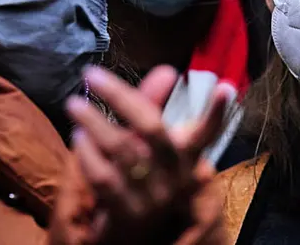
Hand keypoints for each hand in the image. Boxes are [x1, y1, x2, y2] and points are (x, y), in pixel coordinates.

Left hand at [65, 65, 230, 242]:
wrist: (132, 237)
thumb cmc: (143, 179)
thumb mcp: (151, 143)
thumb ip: (153, 105)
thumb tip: (167, 71)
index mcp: (186, 156)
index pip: (207, 133)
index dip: (217, 112)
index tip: (225, 87)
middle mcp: (174, 174)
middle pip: (152, 128)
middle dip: (121, 97)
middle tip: (92, 75)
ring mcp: (151, 194)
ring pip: (124, 150)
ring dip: (95, 122)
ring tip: (74, 104)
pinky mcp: (125, 212)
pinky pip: (104, 178)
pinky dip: (88, 154)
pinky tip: (77, 138)